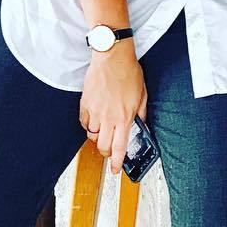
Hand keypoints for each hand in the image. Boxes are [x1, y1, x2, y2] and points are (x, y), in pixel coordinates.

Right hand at [80, 40, 147, 174]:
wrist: (112, 57)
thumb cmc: (129, 72)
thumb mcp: (142, 94)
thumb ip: (141, 113)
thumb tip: (142, 125)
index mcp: (125, 116)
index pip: (120, 147)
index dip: (118, 162)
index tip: (116, 170)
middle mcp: (109, 117)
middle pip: (103, 146)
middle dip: (106, 153)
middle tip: (110, 150)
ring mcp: (95, 111)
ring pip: (93, 136)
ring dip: (98, 138)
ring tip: (104, 131)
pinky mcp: (85, 104)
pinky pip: (84, 123)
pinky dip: (89, 125)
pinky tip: (95, 120)